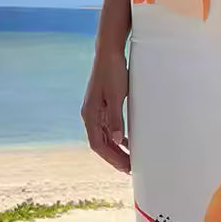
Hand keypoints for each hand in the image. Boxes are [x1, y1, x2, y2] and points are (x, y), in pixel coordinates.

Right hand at [81, 50, 130, 172]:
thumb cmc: (113, 72)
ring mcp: (96, 110)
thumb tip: (118, 141)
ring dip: (116, 149)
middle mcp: (90, 115)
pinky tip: (128, 142)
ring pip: (104, 137)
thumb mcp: (117, 96)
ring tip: (130, 159)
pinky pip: (108, 128)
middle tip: (130, 168)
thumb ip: (116, 118)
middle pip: (101, 143)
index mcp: (90, 114)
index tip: (125, 167)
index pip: (98, 144)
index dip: (111, 158)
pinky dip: (117, 137)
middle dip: (115, 157)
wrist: (110, 53)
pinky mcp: (103, 105)